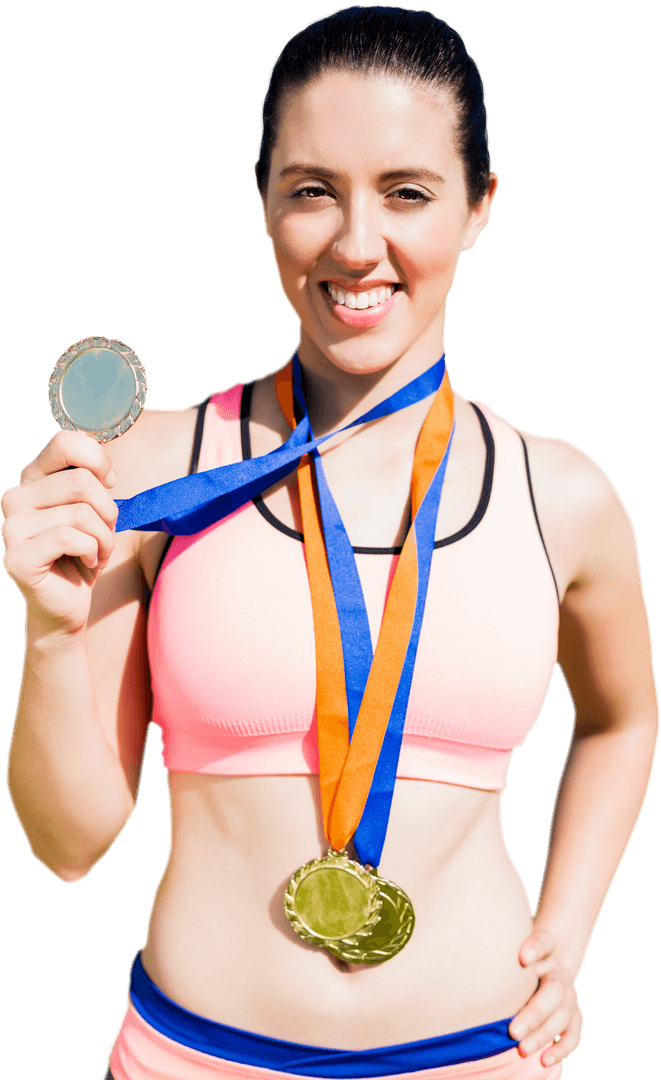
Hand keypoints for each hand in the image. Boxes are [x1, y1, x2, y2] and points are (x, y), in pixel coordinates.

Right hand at [1, 429, 117, 636]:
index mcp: (32, 478)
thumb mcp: (93, 509)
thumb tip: (103, 470)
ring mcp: (11, 528)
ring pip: (81, 513)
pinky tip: (87, 563)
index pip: (65, 443)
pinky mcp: (17, 558)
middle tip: (104, 532)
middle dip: (108, 511)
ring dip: (104, 538)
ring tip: (96, 552)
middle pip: (81, 481)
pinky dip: (93, 552)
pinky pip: (71, 539)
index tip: (110, 483)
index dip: (99, 461)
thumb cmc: (83, 552)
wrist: (67, 603)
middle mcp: (15, 497)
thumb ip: (92, 481)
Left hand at [508, 929, 582, 1067]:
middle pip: (555, 989)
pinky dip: (561, 1049)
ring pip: (564, 1015)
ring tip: (522, 1049)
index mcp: (545, 952)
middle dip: (534, 1013)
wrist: (538, 975)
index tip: (522, 957)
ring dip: (543, 1035)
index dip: (536, 947)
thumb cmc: (513, 966)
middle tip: (513, 1031)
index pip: (545, 942)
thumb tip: (468, 974)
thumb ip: (497, 960)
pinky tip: (544, 1060)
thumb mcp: (507, 955)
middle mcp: (559, 973)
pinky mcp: (574, 1017)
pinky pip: (574, 1035)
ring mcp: (570, 995)